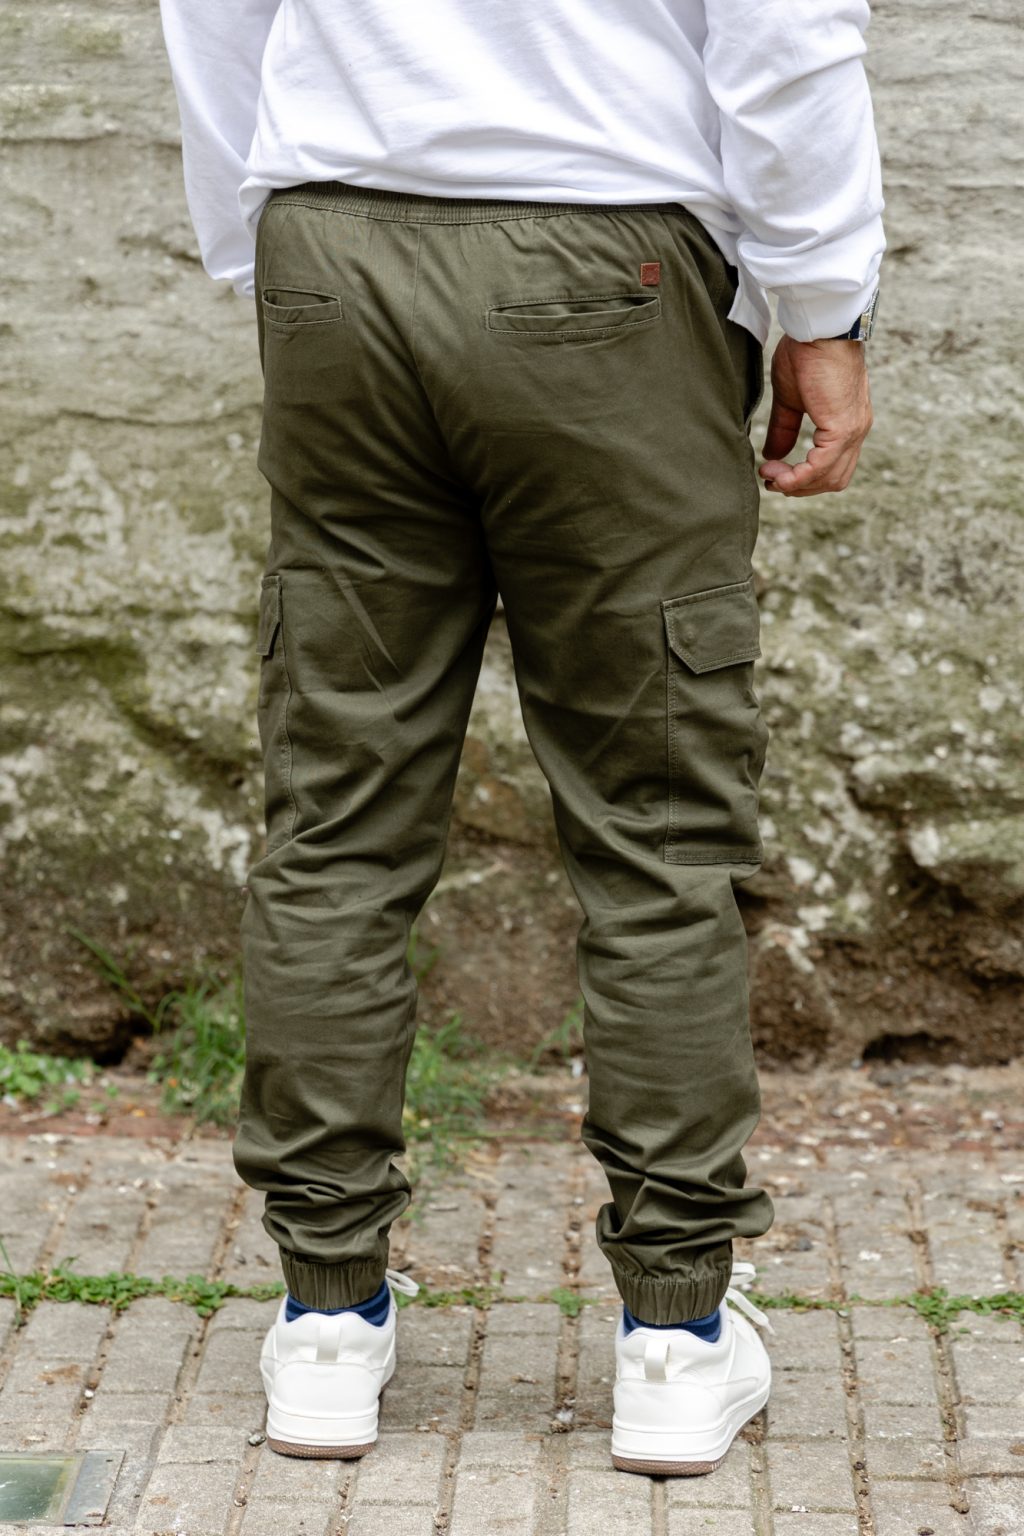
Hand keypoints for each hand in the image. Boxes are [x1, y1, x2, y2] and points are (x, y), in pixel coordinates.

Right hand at [759, 335, 872, 496]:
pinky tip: (778, 474)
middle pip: (834, 480)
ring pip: (829, 479)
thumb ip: (785, 429)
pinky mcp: (842, 429)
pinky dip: (798, 477)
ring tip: (770, 476)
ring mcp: (853, 431)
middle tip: (771, 480)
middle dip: (800, 487)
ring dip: (797, 485)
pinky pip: (821, 467)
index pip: (833, 467)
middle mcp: (856, 430)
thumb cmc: (807, 352)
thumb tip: (773, 455)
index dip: (804, 477)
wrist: (820, 328)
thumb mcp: (790, 399)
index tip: (774, 473)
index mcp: (847, 423)